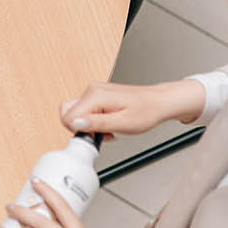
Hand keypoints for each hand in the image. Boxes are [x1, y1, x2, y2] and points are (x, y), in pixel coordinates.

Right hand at [59, 79, 205, 136]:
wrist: (158, 102)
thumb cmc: (146, 111)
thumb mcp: (123, 124)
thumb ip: (97, 124)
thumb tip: (76, 124)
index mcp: (96, 95)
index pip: (69, 116)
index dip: (80, 131)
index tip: (97, 137)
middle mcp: (92, 90)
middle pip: (68, 113)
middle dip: (81, 128)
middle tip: (102, 134)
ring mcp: (94, 91)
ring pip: (76, 112)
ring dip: (87, 125)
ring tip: (107, 130)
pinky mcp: (97, 95)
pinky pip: (85, 110)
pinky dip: (92, 120)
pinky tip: (106, 125)